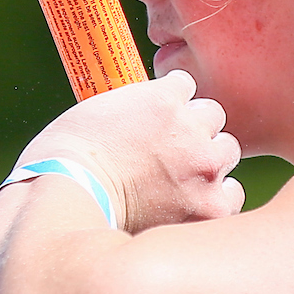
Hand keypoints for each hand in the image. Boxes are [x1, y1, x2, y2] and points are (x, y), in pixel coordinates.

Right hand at [15, 71, 243, 231]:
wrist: (66, 205)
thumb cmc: (63, 163)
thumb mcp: (95, 114)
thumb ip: (131, 108)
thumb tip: (140, 117)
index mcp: (163, 99)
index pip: (186, 86)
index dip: (170, 104)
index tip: (156, 121)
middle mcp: (191, 129)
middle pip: (213, 117)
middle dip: (194, 130)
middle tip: (170, 152)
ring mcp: (204, 167)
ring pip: (227, 151)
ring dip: (208, 161)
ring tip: (180, 181)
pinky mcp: (211, 206)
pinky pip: (231, 195)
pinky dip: (214, 200)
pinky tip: (190, 207)